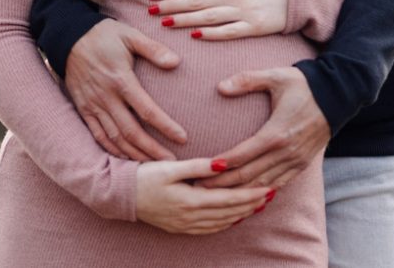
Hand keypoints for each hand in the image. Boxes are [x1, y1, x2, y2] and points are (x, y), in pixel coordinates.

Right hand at [64, 19, 186, 161]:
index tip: (183, 138)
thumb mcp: (130, 35)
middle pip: (131, 132)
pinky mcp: (83, 109)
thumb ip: (153, 49)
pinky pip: (97, 136)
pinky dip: (111, 151)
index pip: (147, 110)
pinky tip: (125, 159)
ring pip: (114, 138)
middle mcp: (106, 97)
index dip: (165, 126)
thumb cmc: (104, 34)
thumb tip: (176, 61)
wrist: (68, 36)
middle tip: (172, 163)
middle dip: (152, 150)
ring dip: (134, 155)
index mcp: (121, 79)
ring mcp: (93, 105)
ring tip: (153, 166)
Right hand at [136, 157, 271, 233]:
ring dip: (241, 214)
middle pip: (229, 212)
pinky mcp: (180, 227)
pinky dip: (225, 224)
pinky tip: (233, 218)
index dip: (250, 194)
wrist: (121, 196)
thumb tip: (223, 164)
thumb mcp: (171, 167)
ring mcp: (185, 224)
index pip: (229, 199)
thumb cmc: (145, 176)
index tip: (268, 187)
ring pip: (221, 223)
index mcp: (191, 200)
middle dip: (251, 204)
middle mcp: (191, 217)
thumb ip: (198, 166)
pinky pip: (209, 229)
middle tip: (271, 194)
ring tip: (258, 205)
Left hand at [200, 67, 329, 189]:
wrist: (338, 95)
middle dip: (223, 185)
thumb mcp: (275, 76)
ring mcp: (296, 161)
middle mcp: (286, 152)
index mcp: (276, 133)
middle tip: (200, 189)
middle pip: (249, 176)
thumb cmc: (303, 84)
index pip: (242, 156)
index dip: (221, 166)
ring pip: (262, 185)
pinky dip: (261, 193)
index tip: (202, 172)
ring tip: (217, 197)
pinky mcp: (303, 164)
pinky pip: (279, 184)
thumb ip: (247, 80)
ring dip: (239, 193)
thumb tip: (220, 86)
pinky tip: (247, 197)